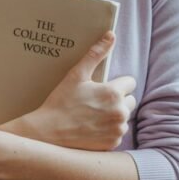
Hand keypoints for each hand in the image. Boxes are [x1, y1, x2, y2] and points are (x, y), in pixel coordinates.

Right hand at [28, 32, 136, 150]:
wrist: (48, 133)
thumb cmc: (61, 102)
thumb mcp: (76, 75)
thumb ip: (96, 54)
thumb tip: (111, 35)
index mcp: (113, 93)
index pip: (130, 83)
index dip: (115, 84)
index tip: (101, 88)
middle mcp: (120, 113)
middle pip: (129, 101)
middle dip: (117, 100)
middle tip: (95, 102)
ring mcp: (117, 130)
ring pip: (123, 117)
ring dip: (113, 115)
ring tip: (91, 116)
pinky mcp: (112, 144)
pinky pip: (117, 133)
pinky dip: (108, 131)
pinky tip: (91, 128)